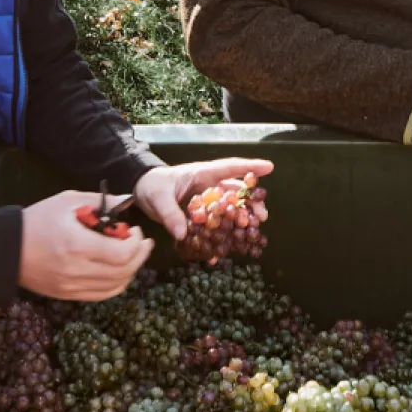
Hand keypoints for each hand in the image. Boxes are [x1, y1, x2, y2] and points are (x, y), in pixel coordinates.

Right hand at [18, 189, 150, 300]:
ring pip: (116, 286)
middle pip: (124, 271)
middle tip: (143, 242)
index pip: (121, 253)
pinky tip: (119, 271)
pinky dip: (117, 284)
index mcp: (77, 244)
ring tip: (134, 255)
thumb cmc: (37, 220)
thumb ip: (100, 202)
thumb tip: (126, 200)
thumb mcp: (67, 201)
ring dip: (131, 270)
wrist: (7, 249)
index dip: (136, 243)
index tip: (135, 230)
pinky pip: (102, 295)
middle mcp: (77, 270)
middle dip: (140, 255)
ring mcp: (72, 286)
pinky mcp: (68, 296)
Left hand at [133, 158, 275, 240]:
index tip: (269, 167)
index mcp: (202, 174)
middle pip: (235, 191)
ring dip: (243, 216)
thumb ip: (170, 213)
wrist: (141, 192)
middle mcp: (209, 186)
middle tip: (262, 215)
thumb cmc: (152, 186)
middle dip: (251, 201)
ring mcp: (207, 200)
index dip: (250, 167)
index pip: (229, 168)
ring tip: (254, 228)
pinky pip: (217, 222)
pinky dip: (224, 232)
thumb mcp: (158, 197)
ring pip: (230, 206)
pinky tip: (230, 244)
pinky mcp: (202, 214)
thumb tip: (182, 233)